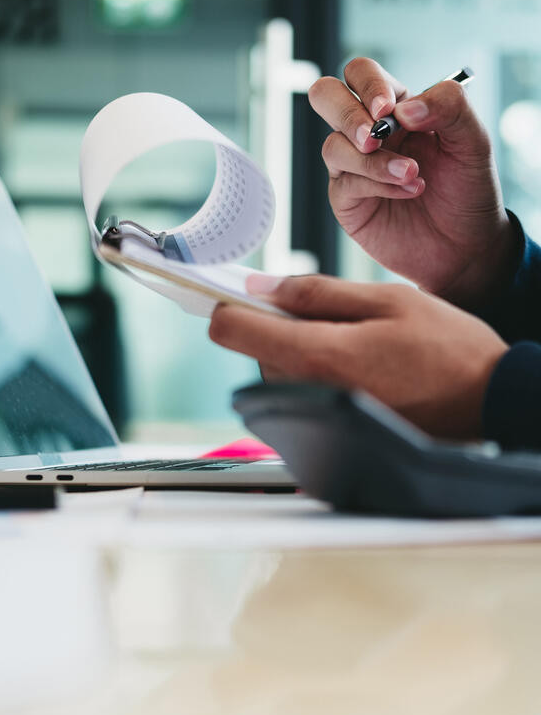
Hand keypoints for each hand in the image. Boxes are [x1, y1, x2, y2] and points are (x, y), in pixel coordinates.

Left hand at [209, 274, 508, 438]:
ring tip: (350, 338)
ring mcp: (312, 417)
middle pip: (251, 346)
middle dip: (274, 320)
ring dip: (294, 345)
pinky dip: (310, 369)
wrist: (488, 406)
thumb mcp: (386, 300)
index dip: (227, 302)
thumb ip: (316, 292)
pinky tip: (352, 363)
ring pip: (273, 367)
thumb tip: (261, 284)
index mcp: (314, 355)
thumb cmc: (447, 351)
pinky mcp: (323, 430)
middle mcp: (302, 392)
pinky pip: (295, 390)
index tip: (234, 288)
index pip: (230, 329)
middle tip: (324, 310)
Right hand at [308, 58, 518, 308]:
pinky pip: (346, 183)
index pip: (361, 75)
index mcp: (395, 108)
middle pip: (326, 97)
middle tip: (374, 136)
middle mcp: (367, 133)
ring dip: (373, 161)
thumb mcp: (473, 141)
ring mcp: (351, 167)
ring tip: (411, 175)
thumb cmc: (466, 189)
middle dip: (347, 114)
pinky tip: (407, 192)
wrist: (463, 244)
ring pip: (332, 147)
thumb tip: (404, 107)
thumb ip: (448, 108)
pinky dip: (377, 185)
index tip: (388, 108)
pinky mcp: (346, 200)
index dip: (368, 85)